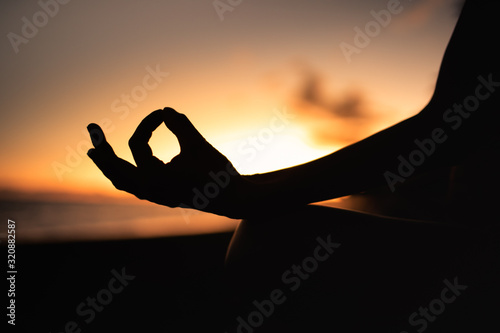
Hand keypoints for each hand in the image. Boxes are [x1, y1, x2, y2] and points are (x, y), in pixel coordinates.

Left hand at [87, 107, 254, 218]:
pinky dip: (122, 176)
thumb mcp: (198, 144)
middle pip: (114, 168)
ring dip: (107, 165)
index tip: (161, 114)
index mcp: (156, 177)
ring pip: (120, 182)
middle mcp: (150, 190)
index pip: (138, 144)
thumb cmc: (217, 171)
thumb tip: (164, 110)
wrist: (232, 198)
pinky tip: (118, 168)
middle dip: (102, 147)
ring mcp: (153, 196)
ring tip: (92, 152)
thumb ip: (180, 126)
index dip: (147, 124)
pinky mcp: (160, 197)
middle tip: (91, 126)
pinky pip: (132, 188)